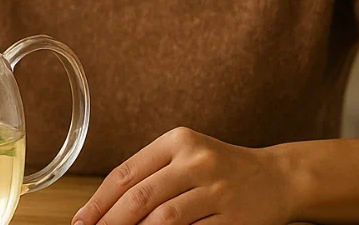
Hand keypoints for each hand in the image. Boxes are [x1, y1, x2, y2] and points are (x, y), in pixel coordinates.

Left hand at [72, 127, 294, 224]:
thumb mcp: (187, 156)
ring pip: (163, 220)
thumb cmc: (221, 169)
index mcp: (178, 141)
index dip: (98, 202)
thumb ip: (150, 176)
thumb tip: (106, 210)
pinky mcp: (233, 218)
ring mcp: (217, 190)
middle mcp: (197, 161)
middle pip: (140, 198)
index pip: (126, 173)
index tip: (81, 222)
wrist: (277, 178)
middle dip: (110, 223)